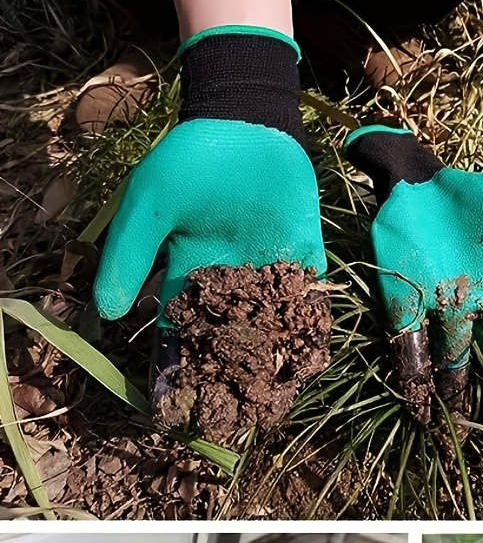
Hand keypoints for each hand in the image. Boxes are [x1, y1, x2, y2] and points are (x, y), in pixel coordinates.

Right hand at [92, 28, 326, 411]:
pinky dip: (312, 325)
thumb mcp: (150, 205)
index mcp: (192, 276)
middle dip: (232, 375)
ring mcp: (271, 272)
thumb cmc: (190, 163)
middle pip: (231, 339)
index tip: (178, 405)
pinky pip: (310, 297)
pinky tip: (315, 356)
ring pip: (272, 325)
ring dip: (274, 360)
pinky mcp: (304, 258)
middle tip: (236, 416)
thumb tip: (108, 312)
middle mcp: (232, 283)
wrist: (246, 125)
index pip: (184, 331)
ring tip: (277, 399)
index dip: (180, 366)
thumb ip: (130, 255)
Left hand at [344, 125, 482, 421]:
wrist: (419, 185)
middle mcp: (476, 309)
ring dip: (457, 390)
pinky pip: (408, 340)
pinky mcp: (404, 302)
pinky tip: (416, 395)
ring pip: (452, 358)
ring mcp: (439, 309)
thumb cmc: (473, 197)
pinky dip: (412, 366)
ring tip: (462, 428)